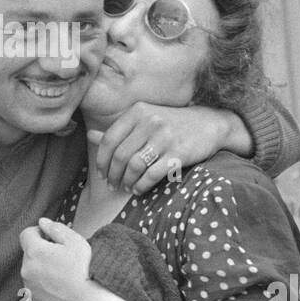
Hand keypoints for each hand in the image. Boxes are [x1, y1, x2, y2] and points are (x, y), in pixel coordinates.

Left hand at [19, 217, 93, 300]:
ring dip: (41, 266)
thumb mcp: (75, 241)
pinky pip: (34, 283)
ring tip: (62, 272)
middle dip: (41, 250)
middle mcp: (26, 268)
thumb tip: (43, 223)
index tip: (51, 238)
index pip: (26, 234)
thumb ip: (56, 228)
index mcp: (34, 251)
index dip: (39, 232)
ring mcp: (28, 285)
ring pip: (31, 268)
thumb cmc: (83, 270)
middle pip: (29, 252)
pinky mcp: (33, 298)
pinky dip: (42, 281)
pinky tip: (59, 284)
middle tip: (62, 256)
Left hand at [91, 102, 227, 194]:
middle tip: (111, 184)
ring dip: (126, 181)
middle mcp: (150, 122)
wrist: (209, 124)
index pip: (109, 139)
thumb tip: (90, 136)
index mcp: (138, 111)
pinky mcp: (178, 154)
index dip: (102, 160)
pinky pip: (152, 174)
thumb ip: (118, 130)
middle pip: (120, 155)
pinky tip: (139, 189)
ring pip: (134, 166)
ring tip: (125, 187)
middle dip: (113, 174)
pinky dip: (141, 185)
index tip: (101, 173)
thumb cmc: (171, 123)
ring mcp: (165, 137)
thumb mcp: (144, 120)